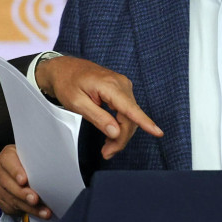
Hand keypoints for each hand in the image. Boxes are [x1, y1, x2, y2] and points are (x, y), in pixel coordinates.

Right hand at [0, 144, 51, 218]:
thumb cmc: (29, 164)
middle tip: (35, 200)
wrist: (17, 172)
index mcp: (6, 156)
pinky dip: (25, 212)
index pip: (8, 161)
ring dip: (28, 207)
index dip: (16, 171)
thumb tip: (50, 173)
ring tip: (44, 212)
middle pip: (8, 183)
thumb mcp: (31, 159)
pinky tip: (37, 213)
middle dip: (23, 194)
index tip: (24, 181)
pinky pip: (9, 207)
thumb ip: (36, 163)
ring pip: (10, 198)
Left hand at [34, 56, 161, 159]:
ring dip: (121, 134)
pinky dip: (120, 125)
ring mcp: (122, 86)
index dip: (144, 122)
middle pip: (130, 118)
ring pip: (130, 117)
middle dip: (121, 138)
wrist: (63, 69)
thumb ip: (97, 118)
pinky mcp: (121, 90)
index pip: (130, 108)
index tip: (157, 132)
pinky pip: (126, 111)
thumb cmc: (67, 82)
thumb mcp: (77, 103)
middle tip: (107, 153)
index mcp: (109, 85)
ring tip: (107, 148)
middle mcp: (120, 84)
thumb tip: (116, 132)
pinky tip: (112, 135)